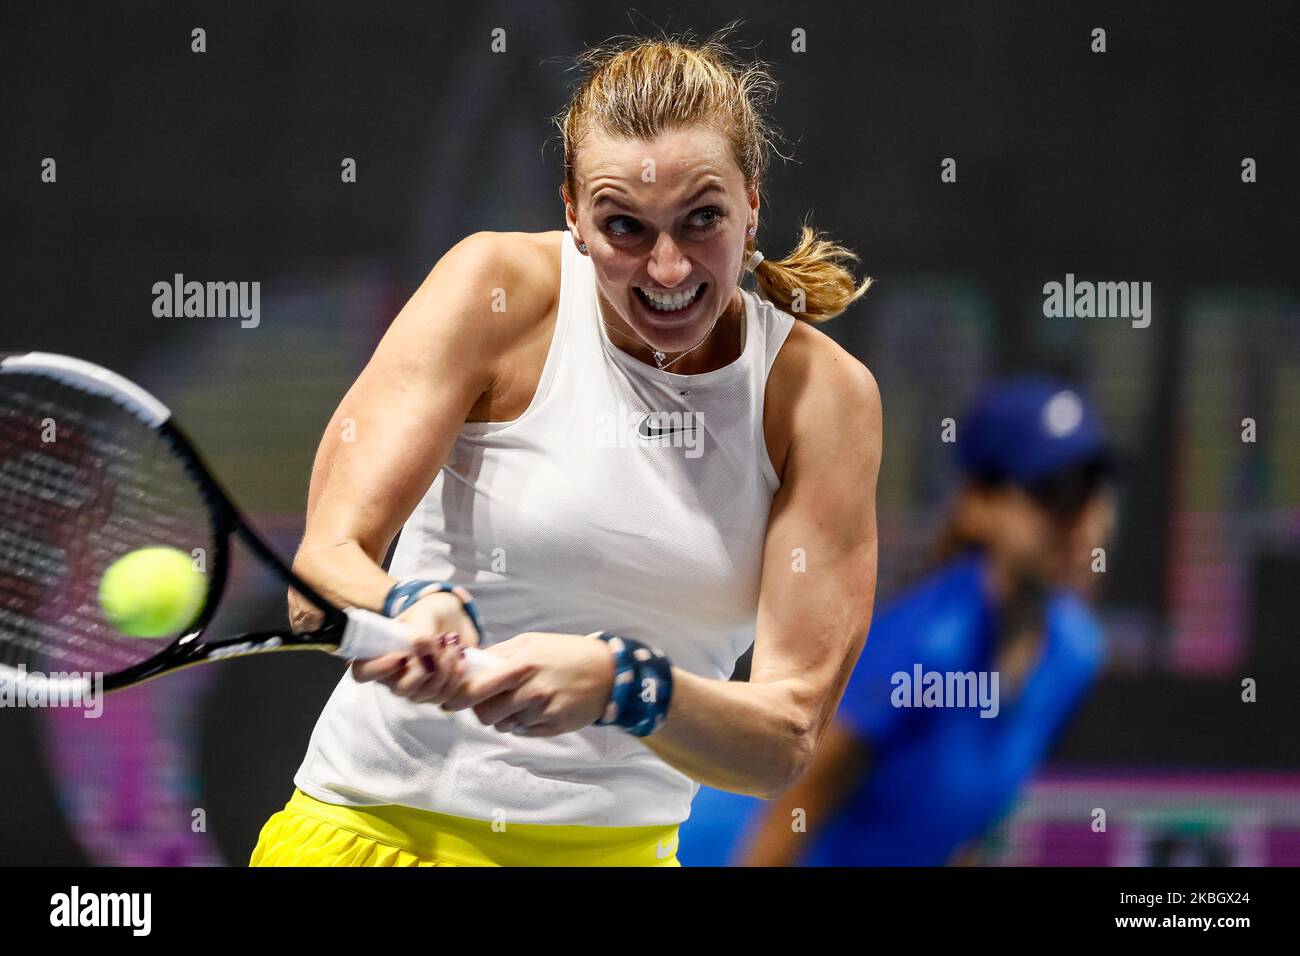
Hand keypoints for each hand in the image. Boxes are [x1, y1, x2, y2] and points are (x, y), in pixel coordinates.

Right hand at [351, 586, 481, 704]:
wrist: (451, 620)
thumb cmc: (427, 616)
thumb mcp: (420, 616)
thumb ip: (416, 632)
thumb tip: (419, 647)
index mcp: (377, 655)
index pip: (363, 673)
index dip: (379, 670)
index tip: (402, 656)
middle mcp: (391, 677)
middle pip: (400, 690)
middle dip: (424, 669)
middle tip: (439, 641)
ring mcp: (413, 689)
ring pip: (425, 695)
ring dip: (445, 669)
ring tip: (454, 643)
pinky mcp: (434, 693)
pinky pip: (445, 696)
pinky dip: (456, 675)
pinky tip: (462, 655)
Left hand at [440, 631, 614, 736]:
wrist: (608, 672)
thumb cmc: (566, 652)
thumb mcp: (531, 642)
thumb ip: (499, 653)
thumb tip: (469, 664)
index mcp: (522, 665)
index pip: (477, 688)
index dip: (458, 697)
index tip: (449, 701)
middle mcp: (531, 691)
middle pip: (485, 714)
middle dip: (480, 710)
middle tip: (489, 701)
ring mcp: (543, 712)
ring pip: (503, 725)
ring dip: (503, 717)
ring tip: (519, 701)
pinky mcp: (553, 727)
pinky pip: (523, 732)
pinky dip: (522, 723)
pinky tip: (535, 709)